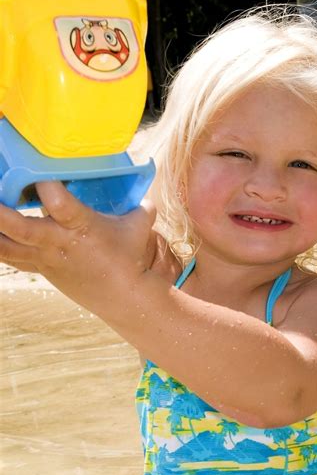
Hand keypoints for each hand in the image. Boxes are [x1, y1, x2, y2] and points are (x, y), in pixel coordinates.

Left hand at [0, 181, 156, 315]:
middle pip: (21, 228)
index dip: (50, 191)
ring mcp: (44, 257)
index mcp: (83, 227)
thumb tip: (145, 189)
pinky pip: (9, 257)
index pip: (63, 207)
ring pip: (6, 246)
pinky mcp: (39, 267)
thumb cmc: (130, 258)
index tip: (40, 178)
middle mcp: (58, 242)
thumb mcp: (139, 226)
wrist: (123, 297)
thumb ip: (138, 204)